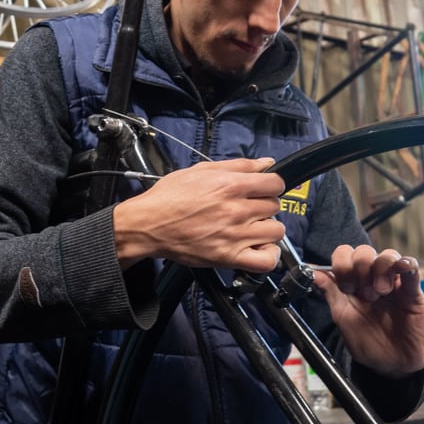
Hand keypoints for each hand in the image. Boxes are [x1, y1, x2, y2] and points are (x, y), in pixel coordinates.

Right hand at [113, 157, 286, 270]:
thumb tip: (266, 163)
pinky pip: (266, 261)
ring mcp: (234, 235)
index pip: (275, 183)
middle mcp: (236, 210)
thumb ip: (238, 165)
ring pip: (276, 231)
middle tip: (249, 208)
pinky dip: (269, 255)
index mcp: (230, 185)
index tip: (264, 189)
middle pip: (274, 206)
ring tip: (253, 227)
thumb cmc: (169, 198)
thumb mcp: (201, 171)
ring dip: (267, 228)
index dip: (272, 184)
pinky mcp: (228, 257)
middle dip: (264, 204)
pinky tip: (260, 247)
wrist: (148, 225)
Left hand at [312, 245, 423, 377]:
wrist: (391, 366)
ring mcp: (393, 283)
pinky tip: (401, 268)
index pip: (344, 255)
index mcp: (353, 283)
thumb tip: (312, 272)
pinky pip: (412, 268)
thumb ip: (330, 293)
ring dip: (380, 269)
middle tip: (363, 292)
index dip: (342, 264)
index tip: (345, 286)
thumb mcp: (343, 318)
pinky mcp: (413, 291)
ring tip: (380, 292)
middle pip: (364, 251)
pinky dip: (406, 263)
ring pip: (387, 256)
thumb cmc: (367, 343)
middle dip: (359, 268)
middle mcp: (372, 279)